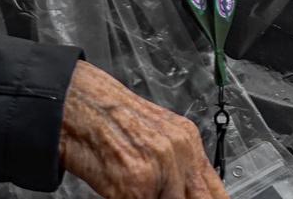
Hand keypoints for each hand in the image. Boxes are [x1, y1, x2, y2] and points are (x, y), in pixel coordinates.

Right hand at [59, 61, 227, 198]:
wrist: (77, 104)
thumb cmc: (108, 117)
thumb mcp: (155, 136)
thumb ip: (178, 168)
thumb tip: (190, 193)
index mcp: (187, 140)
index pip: (214, 193)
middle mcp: (177, 152)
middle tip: (156, 192)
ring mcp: (159, 169)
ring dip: (152, 198)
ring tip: (135, 188)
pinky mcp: (136, 185)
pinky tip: (121, 189)